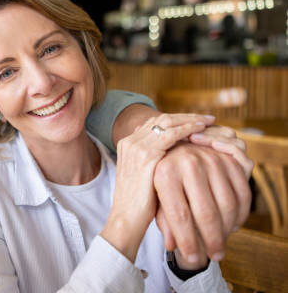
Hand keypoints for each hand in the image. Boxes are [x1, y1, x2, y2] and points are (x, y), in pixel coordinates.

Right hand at [102, 114, 208, 261]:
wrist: (126, 219)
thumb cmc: (138, 204)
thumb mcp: (144, 176)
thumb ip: (153, 162)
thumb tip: (169, 155)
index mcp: (127, 144)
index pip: (155, 123)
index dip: (177, 120)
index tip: (195, 122)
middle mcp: (130, 141)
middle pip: (162, 119)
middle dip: (186, 117)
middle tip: (207, 119)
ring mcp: (137, 146)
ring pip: (168, 122)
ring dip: (190, 120)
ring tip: (209, 122)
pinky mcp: (147, 155)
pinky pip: (172, 135)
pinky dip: (188, 130)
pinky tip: (203, 132)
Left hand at [154, 126, 251, 266]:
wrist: (173, 146)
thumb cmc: (160, 176)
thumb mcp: (155, 196)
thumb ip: (164, 220)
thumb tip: (171, 246)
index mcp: (164, 172)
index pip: (179, 215)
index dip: (188, 240)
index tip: (193, 259)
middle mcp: (188, 162)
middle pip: (206, 212)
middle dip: (212, 240)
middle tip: (215, 256)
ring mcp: (210, 158)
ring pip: (227, 204)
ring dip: (228, 229)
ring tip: (222, 242)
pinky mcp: (227, 158)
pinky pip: (241, 190)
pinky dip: (241, 212)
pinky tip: (233, 224)